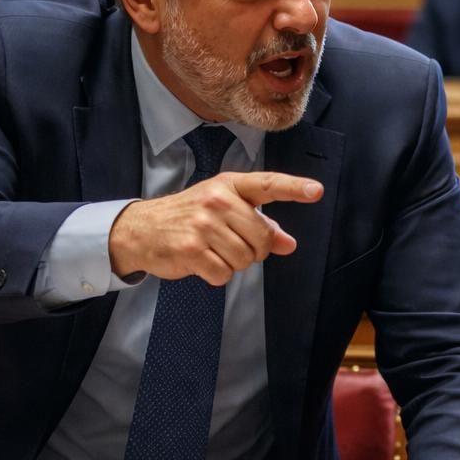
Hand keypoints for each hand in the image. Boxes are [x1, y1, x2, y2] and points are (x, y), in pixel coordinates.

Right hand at [108, 171, 322, 283]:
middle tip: (233, 243)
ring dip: (234, 263)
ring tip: (214, 250)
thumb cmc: (190, 216)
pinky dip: (217, 274)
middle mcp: (217, 201)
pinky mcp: (192, 250)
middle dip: (255, 249)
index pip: (267, 184)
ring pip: (245, 260)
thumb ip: (260, 223)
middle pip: (263, 238)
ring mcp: (203, 225)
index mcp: (229, 186)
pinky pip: (224, 274)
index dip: (294, 188)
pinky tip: (203, 261)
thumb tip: (288, 243)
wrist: (142, 229)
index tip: (316, 191)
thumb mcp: (225, 210)